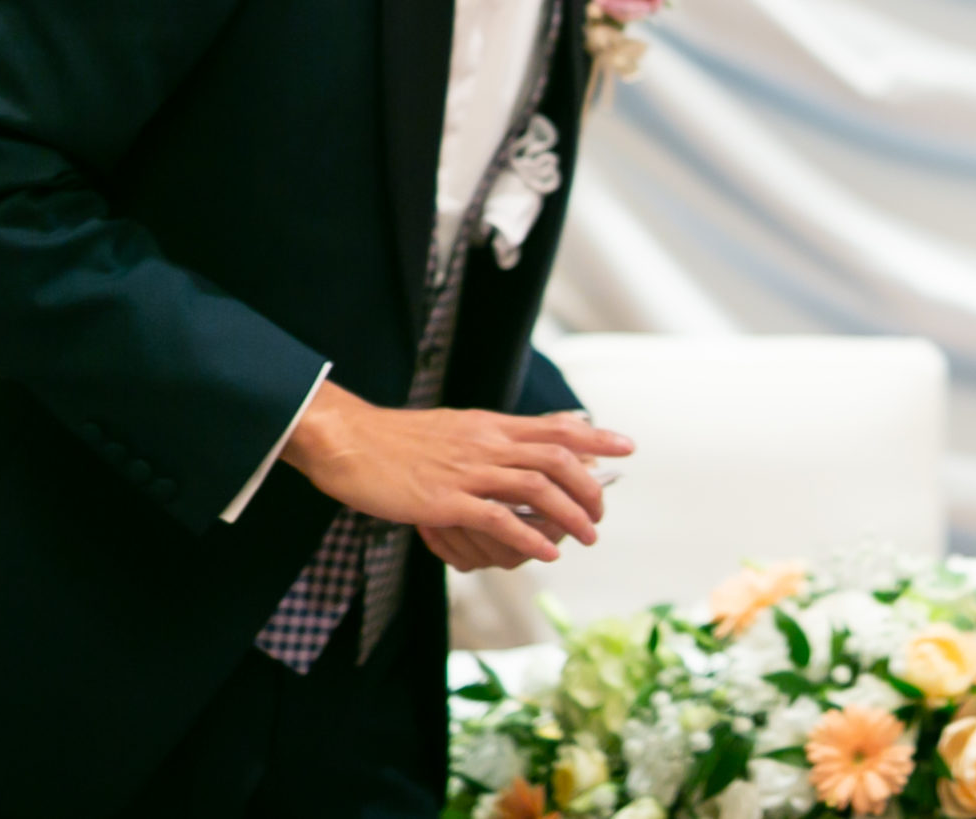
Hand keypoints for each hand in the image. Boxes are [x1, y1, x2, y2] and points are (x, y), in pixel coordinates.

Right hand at [282, 383, 632, 565]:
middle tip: (601, 513)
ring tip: (587, 537)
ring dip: (569, 515)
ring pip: (536, 487)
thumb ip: (486, 438)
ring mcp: (467, 471)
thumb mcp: (452, 428)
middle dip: (590, 486)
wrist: (348, 441)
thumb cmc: (395, 441)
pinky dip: (529, 535)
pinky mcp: (445, 500)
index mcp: (488, 425)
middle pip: (557, 457)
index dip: (596, 438)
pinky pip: (498, 518)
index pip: (554, 426)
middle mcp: (486, 443)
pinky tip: (546, 551)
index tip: (627, 447)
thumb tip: (516, 445)